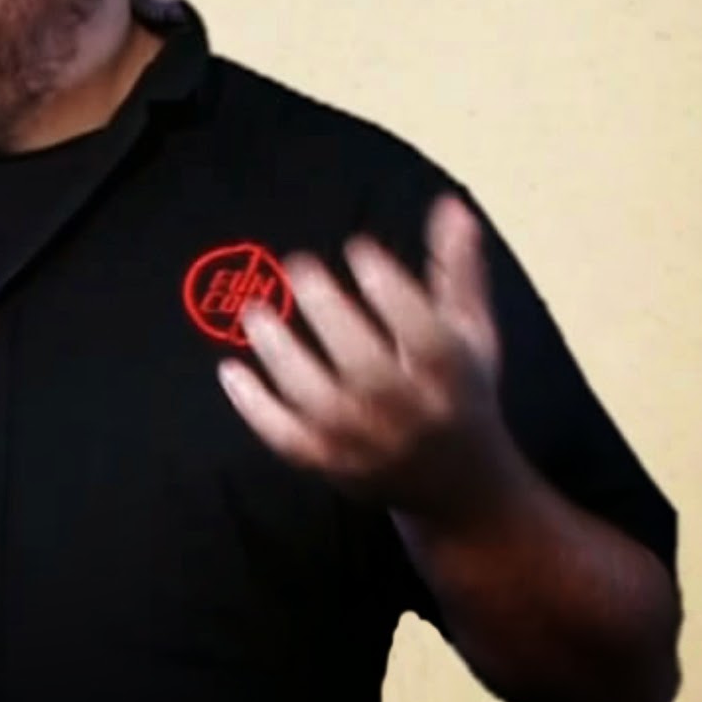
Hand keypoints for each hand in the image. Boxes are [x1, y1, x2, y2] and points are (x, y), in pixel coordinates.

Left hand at [217, 195, 517, 522]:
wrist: (463, 495)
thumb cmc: (461, 395)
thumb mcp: (471, 335)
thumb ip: (456, 273)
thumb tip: (450, 206)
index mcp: (453, 379)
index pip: (427, 337)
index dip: (394, 292)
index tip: (359, 248)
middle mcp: (412, 417)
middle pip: (370, 371)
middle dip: (332, 317)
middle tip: (298, 266)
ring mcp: (369, 447)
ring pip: (322, 406)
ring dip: (283, 357)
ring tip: (254, 312)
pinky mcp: (334, 468)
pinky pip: (289, 441)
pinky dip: (256, 409)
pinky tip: (230, 370)